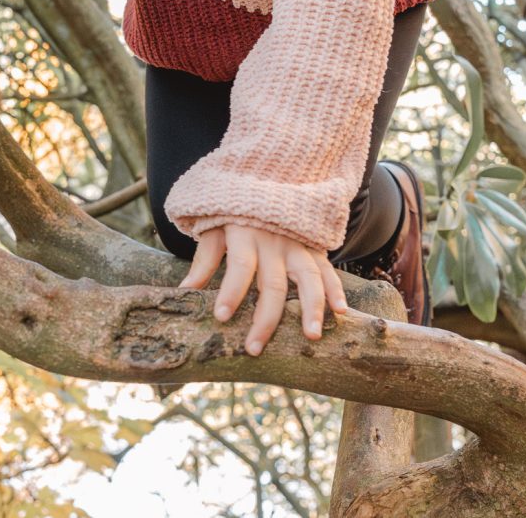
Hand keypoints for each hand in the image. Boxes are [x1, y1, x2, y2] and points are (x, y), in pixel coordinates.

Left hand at [177, 222, 346, 350]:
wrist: (268, 178)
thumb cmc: (235, 210)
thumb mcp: (214, 225)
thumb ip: (205, 257)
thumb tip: (185, 290)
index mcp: (245, 235)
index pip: (239, 267)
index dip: (230, 292)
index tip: (221, 317)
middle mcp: (274, 242)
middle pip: (273, 284)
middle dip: (265, 318)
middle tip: (254, 348)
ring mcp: (297, 245)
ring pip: (308, 278)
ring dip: (312, 308)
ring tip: (312, 336)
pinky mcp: (314, 247)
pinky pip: (327, 269)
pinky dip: (336, 289)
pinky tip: (340, 312)